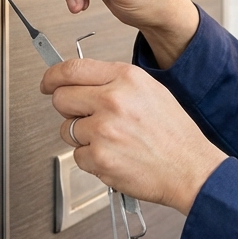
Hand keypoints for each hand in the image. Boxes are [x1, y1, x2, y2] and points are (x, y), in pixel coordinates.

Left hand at [42, 58, 226, 214]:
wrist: (189, 169)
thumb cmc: (174, 134)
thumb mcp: (150, 91)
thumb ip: (115, 83)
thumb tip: (82, 82)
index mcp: (126, 78)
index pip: (72, 69)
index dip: (53, 76)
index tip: (48, 83)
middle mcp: (113, 100)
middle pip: (62, 98)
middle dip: (69, 109)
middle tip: (86, 118)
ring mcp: (104, 130)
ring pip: (67, 129)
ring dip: (82, 137)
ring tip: (111, 140)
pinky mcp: (99, 158)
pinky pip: (77, 156)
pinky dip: (92, 159)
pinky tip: (115, 156)